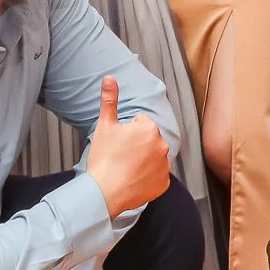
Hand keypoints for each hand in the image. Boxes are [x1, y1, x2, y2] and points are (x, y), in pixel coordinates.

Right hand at [84, 76, 170, 214]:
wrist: (104, 192)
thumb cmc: (104, 158)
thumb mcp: (104, 125)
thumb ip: (109, 100)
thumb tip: (110, 77)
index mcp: (149, 128)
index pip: (139, 123)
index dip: (126, 132)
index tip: (118, 143)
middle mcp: (162, 145)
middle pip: (148, 139)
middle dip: (137, 145)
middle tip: (120, 156)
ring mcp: (165, 166)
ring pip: (153, 157)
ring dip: (144, 160)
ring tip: (125, 168)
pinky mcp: (164, 184)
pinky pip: (157, 176)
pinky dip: (147, 178)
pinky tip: (133, 180)